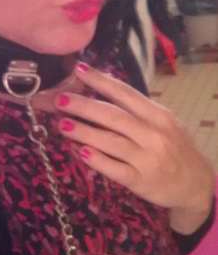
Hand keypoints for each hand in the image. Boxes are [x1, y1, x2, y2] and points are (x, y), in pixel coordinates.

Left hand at [56, 62, 215, 233]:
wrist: (196, 184)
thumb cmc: (173, 147)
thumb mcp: (163, 122)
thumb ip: (136, 109)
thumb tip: (101, 88)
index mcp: (157, 115)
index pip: (125, 93)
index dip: (100, 81)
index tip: (78, 70)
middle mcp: (153, 134)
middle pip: (113, 116)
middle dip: (84, 106)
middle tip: (60, 100)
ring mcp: (147, 158)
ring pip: (110, 142)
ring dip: (84, 132)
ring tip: (62, 124)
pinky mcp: (140, 181)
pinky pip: (114, 169)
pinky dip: (96, 160)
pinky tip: (80, 151)